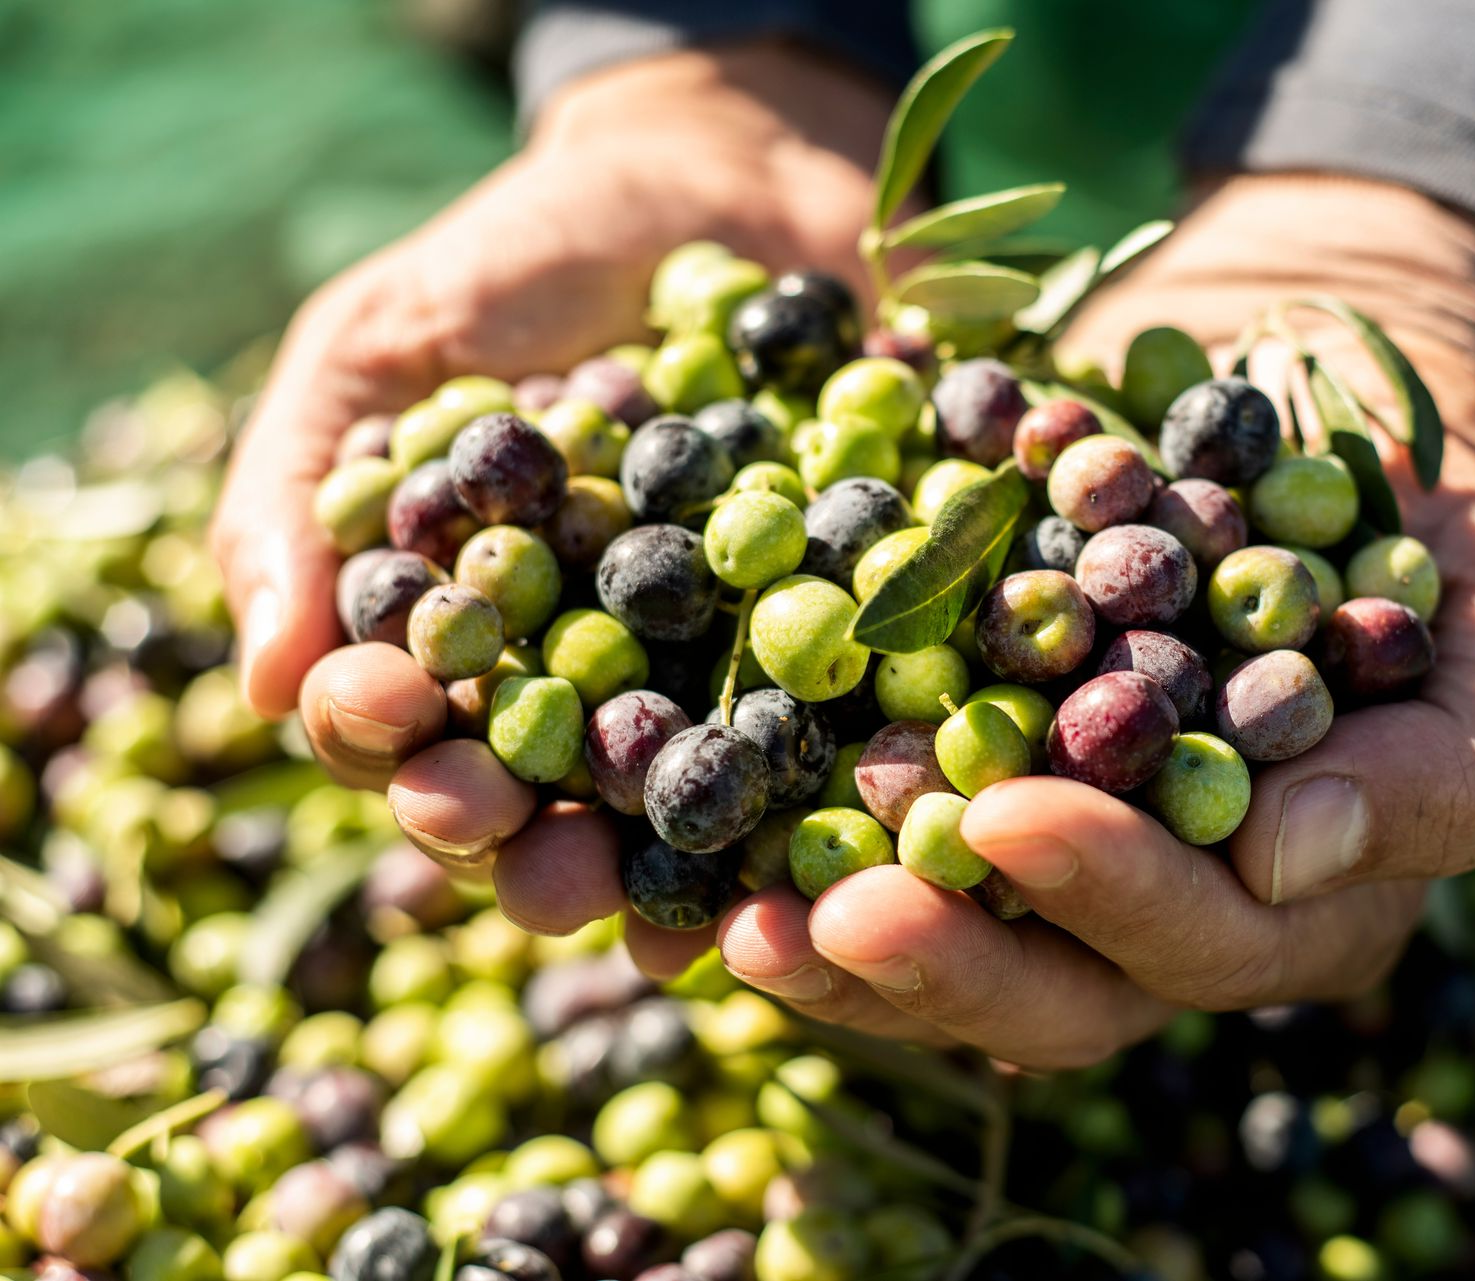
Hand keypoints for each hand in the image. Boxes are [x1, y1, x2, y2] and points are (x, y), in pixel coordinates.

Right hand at [211, 44, 891, 913]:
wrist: (729, 177)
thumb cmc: (529, 257)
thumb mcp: (388, 340)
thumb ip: (308, 487)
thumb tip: (263, 678)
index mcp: (463, 639)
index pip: (407, 729)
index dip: (393, 747)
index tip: (400, 729)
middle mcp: (587, 687)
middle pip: (544, 808)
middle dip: (532, 847)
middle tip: (541, 860)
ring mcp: (716, 679)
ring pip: (685, 814)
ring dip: (675, 871)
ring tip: (675, 904)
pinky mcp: (845, 650)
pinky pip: (841, 741)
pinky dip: (840, 791)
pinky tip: (837, 835)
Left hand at [711, 174, 1474, 1067]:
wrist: (1297, 379)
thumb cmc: (1434, 497)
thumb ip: (1445, 754)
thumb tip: (1286, 861)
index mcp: (1318, 891)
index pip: (1219, 940)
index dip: (1119, 897)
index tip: (1012, 815)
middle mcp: (1185, 906)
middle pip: (1066, 990)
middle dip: (952, 957)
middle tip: (834, 912)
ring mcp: (1071, 853)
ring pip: (956, 952)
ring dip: (844, 948)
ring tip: (739, 918)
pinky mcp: (972, 779)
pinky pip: (878, 850)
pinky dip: (792, 852)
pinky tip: (701, 851)